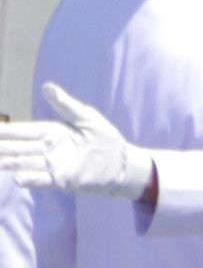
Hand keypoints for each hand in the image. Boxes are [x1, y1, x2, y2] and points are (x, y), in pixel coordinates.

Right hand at [0, 87, 155, 199]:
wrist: (125, 165)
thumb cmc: (106, 139)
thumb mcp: (87, 118)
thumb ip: (66, 105)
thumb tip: (47, 86)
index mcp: (50, 132)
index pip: (22, 131)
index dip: (5, 131)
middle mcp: (48, 149)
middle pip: (18, 148)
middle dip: (1, 148)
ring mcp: (55, 166)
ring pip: (25, 164)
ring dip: (9, 163)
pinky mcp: (65, 181)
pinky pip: (44, 180)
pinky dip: (31, 180)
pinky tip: (18, 179)